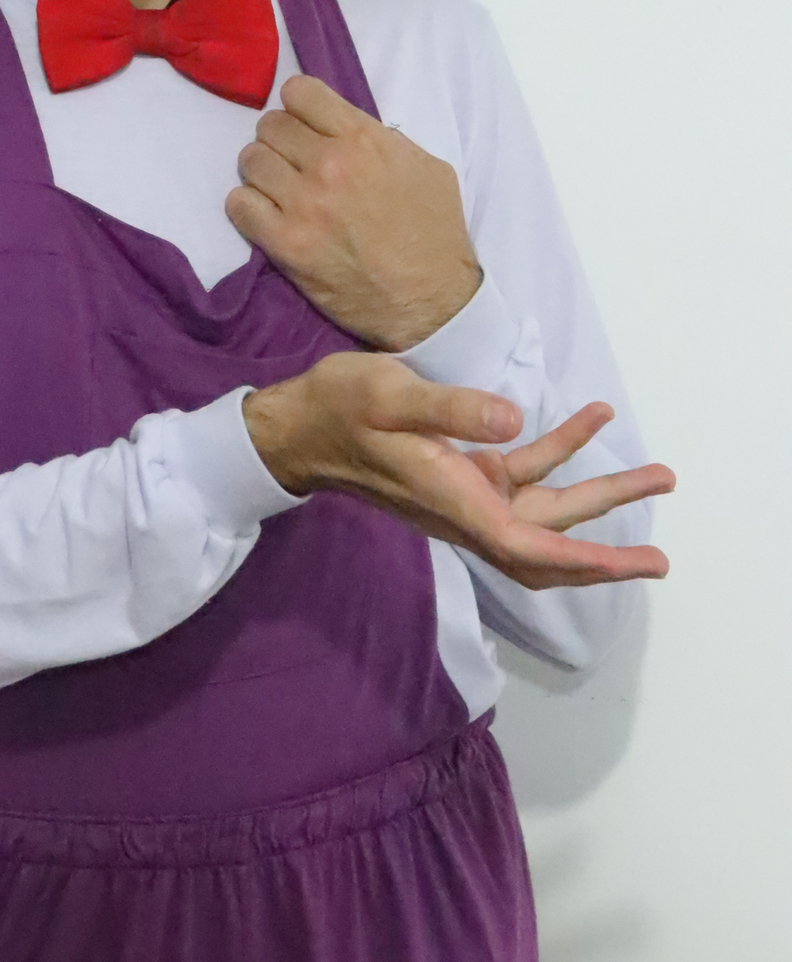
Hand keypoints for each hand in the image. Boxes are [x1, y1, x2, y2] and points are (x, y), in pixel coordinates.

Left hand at [226, 75, 480, 351]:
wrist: (432, 301)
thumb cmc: (435, 233)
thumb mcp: (427, 166)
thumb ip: (384, 140)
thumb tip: (348, 130)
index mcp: (363, 139)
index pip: (299, 92)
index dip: (298, 107)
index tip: (304, 125)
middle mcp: (328, 164)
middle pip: (269, 126)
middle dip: (279, 141)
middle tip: (292, 164)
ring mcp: (304, 205)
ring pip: (250, 161)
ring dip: (261, 174)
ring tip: (278, 191)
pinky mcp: (286, 245)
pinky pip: (239, 206)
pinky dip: (247, 208)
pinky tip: (266, 217)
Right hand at [242, 352, 674, 588]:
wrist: (299, 425)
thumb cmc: (339, 407)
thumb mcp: (391, 394)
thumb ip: (451, 407)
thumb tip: (513, 418)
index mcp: (451, 498)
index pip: (528, 545)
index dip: (585, 561)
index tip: (636, 567)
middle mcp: (465, 506)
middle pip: (547, 544)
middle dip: (607, 551)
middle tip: (661, 560)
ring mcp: (466, 491)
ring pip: (544, 508)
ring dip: (599, 492)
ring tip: (657, 473)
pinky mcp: (463, 470)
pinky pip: (522, 471)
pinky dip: (561, 450)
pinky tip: (590, 417)